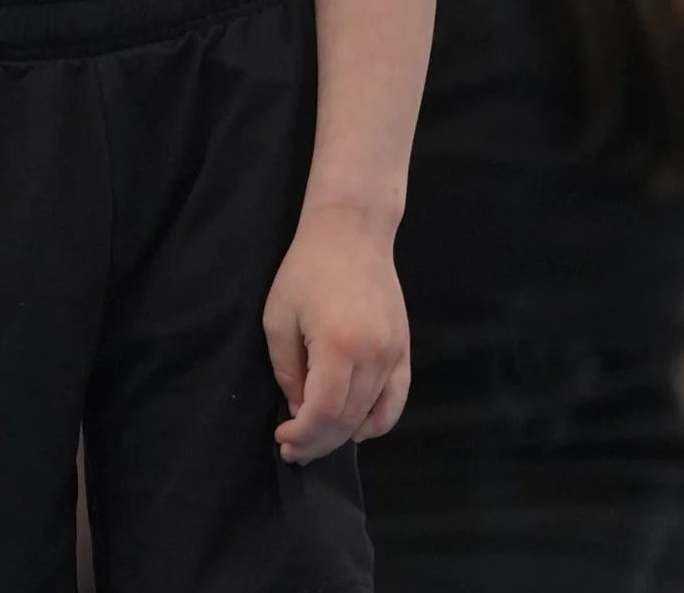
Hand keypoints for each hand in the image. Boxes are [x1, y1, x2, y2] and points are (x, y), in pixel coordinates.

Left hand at [263, 209, 411, 463]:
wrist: (351, 233)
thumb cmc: (307, 269)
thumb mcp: (279, 318)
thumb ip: (287, 371)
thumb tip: (299, 410)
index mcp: (338, 347)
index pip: (323, 413)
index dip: (302, 435)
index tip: (282, 438)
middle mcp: (373, 357)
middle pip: (347, 422)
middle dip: (317, 443)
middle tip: (294, 449)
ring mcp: (394, 356)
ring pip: (371, 417)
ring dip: (341, 437)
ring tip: (316, 440)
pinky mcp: (404, 351)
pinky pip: (396, 403)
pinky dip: (377, 424)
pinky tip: (355, 429)